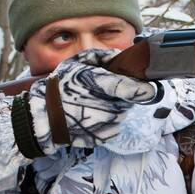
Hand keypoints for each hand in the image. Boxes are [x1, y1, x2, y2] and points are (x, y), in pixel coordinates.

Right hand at [29, 48, 161, 148]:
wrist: (44, 116)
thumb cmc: (61, 86)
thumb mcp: (77, 62)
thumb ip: (101, 56)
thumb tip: (121, 56)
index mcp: (97, 85)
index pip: (126, 88)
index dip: (140, 90)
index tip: (150, 90)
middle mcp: (104, 106)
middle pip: (127, 100)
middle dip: (120, 96)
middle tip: (101, 92)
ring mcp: (105, 124)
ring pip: (121, 113)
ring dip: (113, 108)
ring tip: (92, 104)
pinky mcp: (104, 137)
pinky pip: (115, 127)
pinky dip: (108, 121)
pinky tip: (92, 116)